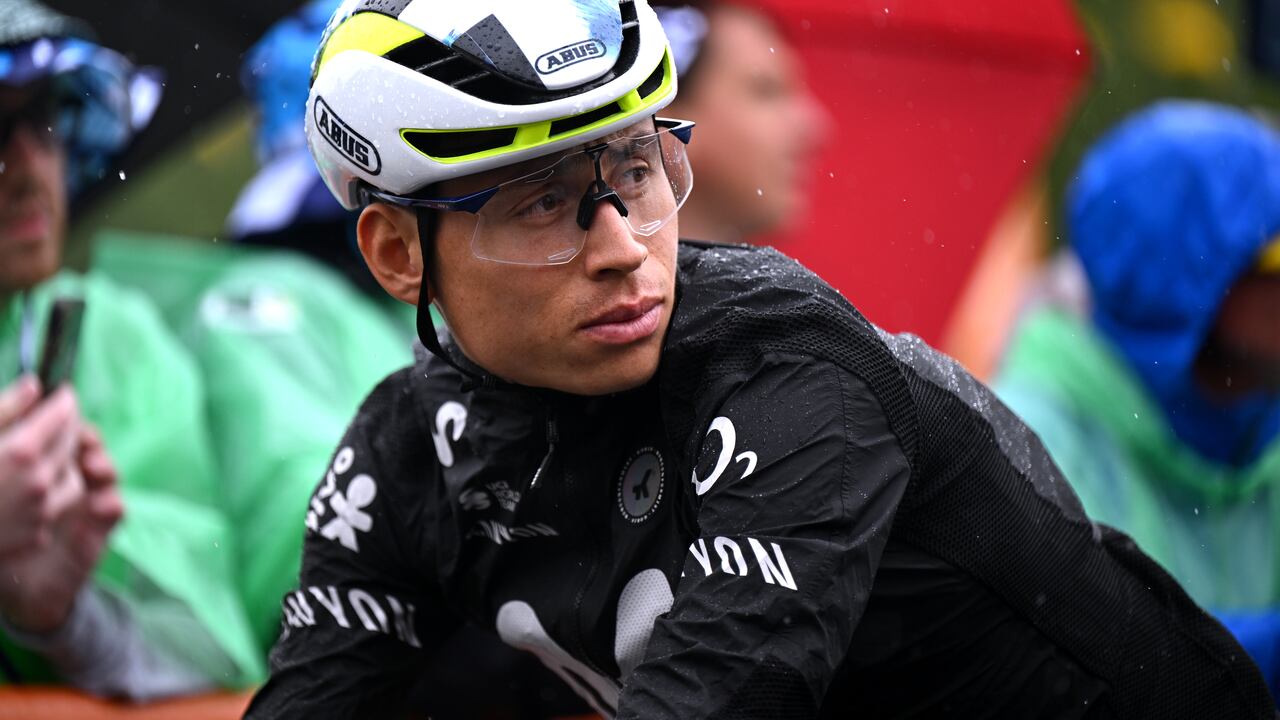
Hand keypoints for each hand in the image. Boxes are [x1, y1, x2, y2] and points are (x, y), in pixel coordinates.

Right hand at [0, 377, 85, 557]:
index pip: (63, 415)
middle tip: (57, 417)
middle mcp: (38, 482)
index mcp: (21, 452)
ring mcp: (39, 512)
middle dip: (66, 427)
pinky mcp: (35, 536)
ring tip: (44, 455)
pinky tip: (27, 488)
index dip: (63, 400)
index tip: (61, 394)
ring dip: (63, 463)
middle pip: (71, 444)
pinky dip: (48, 494)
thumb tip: (34, 384)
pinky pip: (54, 507)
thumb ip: (6, 408)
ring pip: (71, 478)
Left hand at [0, 406, 122, 633]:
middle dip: (84, 437)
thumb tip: (35, 383)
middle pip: (85, 442)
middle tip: (76, 441)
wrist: (10, 588)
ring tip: (92, 466)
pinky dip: (108, 499)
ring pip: (104, 469)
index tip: (65, 403)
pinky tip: (96, 500)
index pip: (60, 424)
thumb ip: (6, 420)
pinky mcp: (97, 528)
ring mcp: (82, 501)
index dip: (66, 414)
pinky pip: (114, 506)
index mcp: (37, 459)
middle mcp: (62, 476)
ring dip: (101, 464)